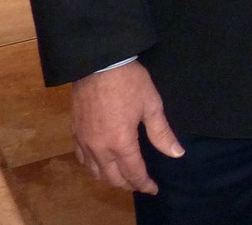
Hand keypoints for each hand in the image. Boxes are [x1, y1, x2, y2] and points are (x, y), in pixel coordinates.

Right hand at [71, 61, 182, 193]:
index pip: (133, 173)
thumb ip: (162, 133)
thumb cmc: (129, 82)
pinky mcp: (74, 132)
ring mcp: (84, 141)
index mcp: (120, 142)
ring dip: (109, 178)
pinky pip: (81, 158)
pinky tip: (100, 163)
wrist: (98, 63)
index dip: (144, 184)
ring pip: (94, 171)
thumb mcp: (152, 105)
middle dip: (128, 185)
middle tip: (140, 185)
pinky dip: (92, 167)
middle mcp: (99, 148)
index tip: (153, 188)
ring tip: (123, 178)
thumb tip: (176, 153)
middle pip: (112, 177)